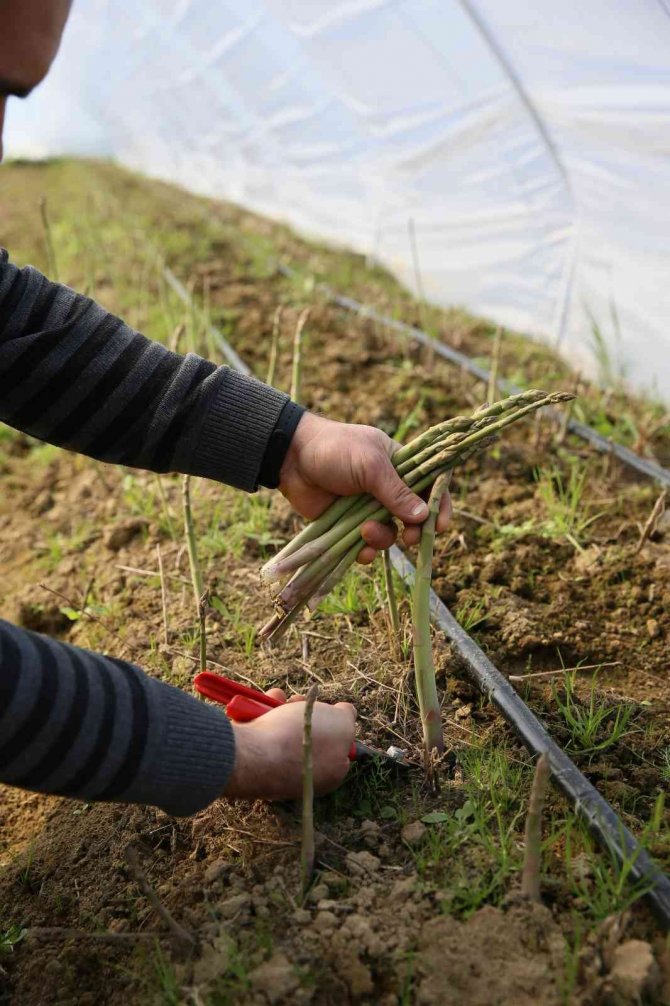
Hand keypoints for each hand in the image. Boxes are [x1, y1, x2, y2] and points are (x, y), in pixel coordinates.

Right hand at [223, 689, 355, 799]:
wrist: (254, 754)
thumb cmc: (303, 740)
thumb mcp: (342, 725)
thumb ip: (347, 718)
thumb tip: (345, 713)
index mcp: (329, 775)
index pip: (339, 747)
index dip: (336, 723)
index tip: (329, 711)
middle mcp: (303, 774)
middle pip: (310, 731)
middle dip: (304, 710)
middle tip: (300, 702)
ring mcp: (276, 768)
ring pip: (284, 726)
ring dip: (281, 707)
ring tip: (278, 701)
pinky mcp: (252, 758)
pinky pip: (262, 730)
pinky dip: (260, 713)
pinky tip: (260, 708)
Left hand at [279, 412, 451, 562]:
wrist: (291, 458)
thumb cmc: (334, 450)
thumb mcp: (370, 466)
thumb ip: (396, 491)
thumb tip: (424, 516)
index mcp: (399, 465)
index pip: (430, 485)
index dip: (439, 505)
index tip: (440, 525)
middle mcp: (387, 488)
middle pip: (413, 516)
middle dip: (414, 530)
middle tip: (410, 538)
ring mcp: (367, 507)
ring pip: (390, 533)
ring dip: (383, 538)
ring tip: (366, 533)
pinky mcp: (348, 524)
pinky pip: (366, 545)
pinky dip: (366, 551)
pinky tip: (360, 550)